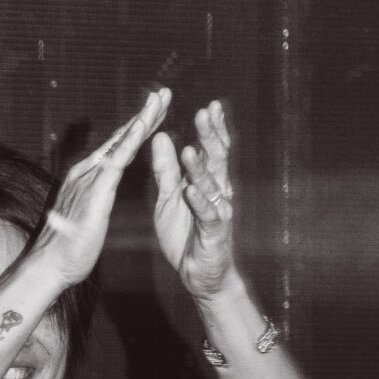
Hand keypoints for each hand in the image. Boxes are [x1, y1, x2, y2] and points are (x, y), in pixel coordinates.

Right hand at [35, 87, 172, 290]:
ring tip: (161, 100)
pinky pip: (117, 159)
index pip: (117, 148)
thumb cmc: (67, 250)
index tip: (156, 112)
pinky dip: (130, 139)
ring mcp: (89, 178)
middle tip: (164, 94)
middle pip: (120, 138)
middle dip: (144, 115)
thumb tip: (95, 198)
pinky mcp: (95, 190)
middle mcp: (85, 172)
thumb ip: (92, 202)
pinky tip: (143, 124)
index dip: (137, 129)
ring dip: (142, 119)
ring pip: (121, 142)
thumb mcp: (84, 219)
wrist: (50, 266)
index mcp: (86, 178)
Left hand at [150, 100, 236, 303]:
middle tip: (204, 113)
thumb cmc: (185, 233)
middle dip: (211, 136)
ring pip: (211, 186)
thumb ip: (166, 170)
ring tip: (189, 150)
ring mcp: (218, 212)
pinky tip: (191, 190)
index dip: (212, 129)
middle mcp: (218, 192)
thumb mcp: (170, 197)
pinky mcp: (214, 233)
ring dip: (199, 168)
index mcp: (207, 182)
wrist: (198, 273)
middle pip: (216, 160)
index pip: (211, 150)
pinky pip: (207, 215)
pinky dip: (199, 202)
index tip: (209, 105)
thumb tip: (161, 136)